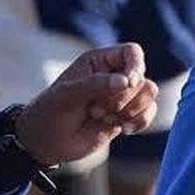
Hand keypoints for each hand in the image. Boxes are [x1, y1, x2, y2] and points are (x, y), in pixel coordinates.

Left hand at [13, 43, 158, 165]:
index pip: (132, 52)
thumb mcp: (67, 94)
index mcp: (99, 61)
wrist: (45, 143)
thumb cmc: (50, 112)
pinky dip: (140, 122)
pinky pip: (147, 113)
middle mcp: (113, 76)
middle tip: (96, 110)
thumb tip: (127, 81)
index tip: (128, 83)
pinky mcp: (125, 116)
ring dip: (131, 110)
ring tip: (105, 118)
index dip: (136, 67)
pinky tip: (124, 130)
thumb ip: (96, 84)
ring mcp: (121, 97)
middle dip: (124, 97)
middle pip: (142, 77)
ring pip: (148, 94)